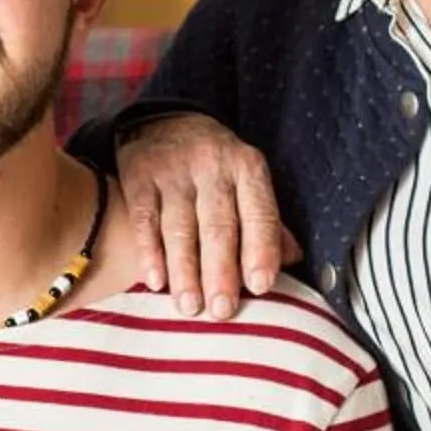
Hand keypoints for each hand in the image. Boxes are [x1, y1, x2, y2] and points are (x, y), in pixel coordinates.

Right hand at [118, 114, 299, 318]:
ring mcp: (173, 171)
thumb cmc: (214, 165)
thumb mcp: (246, 179)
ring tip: (190, 306)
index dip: (260, 249)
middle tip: (222, 310)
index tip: (260, 286)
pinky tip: (154, 280)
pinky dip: (149, 251)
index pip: (259, 212)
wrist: (165, 120)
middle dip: (220, 271)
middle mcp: (212, 167)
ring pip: (180, 227)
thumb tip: (292, 260)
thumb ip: (266, 221)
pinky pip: (144, 219)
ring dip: (184, 271)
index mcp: (247, 168)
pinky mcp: (139, 175)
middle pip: (218, 225)